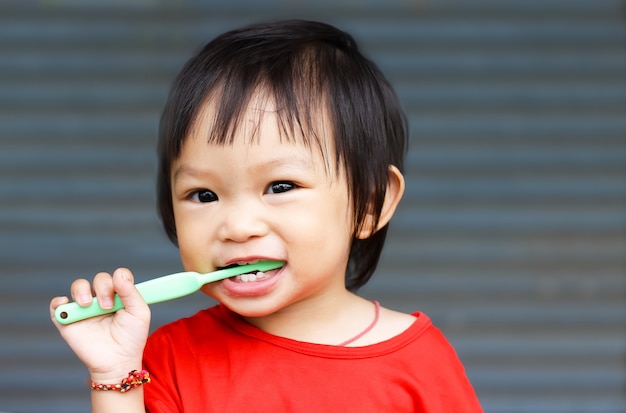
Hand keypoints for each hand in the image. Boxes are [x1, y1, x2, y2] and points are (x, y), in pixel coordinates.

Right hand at [50, 268, 150, 382]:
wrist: (117, 362)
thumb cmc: (131, 338)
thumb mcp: (138, 313)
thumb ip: (131, 292)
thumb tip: (118, 273)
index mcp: (120, 295)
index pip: (117, 276)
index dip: (118, 278)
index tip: (121, 290)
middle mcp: (102, 299)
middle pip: (100, 279)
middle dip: (103, 288)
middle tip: (107, 307)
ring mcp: (85, 309)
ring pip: (79, 286)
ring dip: (82, 290)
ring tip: (87, 305)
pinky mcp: (69, 321)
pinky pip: (57, 305)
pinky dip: (58, 302)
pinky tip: (67, 305)